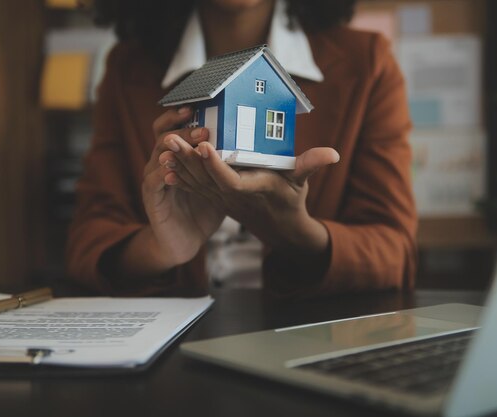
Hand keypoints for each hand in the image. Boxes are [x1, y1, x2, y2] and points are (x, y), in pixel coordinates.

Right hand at [141, 108, 224, 268]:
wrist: (184, 242)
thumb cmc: (205, 211)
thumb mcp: (223, 183)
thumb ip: (236, 165)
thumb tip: (265, 148)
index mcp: (181, 157)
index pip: (178, 126)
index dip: (186, 114)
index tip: (203, 102)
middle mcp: (164, 162)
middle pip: (164, 133)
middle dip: (181, 125)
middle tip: (202, 121)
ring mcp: (155, 178)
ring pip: (159, 153)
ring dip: (175, 146)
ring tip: (189, 138)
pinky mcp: (152, 198)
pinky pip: (154, 181)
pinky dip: (164, 173)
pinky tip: (172, 168)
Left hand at [162, 134, 339, 255]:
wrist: (277, 227)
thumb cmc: (290, 199)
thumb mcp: (300, 181)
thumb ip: (311, 165)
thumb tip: (332, 154)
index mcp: (253, 189)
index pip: (231, 180)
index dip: (216, 165)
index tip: (205, 145)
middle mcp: (233, 195)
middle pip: (205, 179)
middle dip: (187, 159)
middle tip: (171, 139)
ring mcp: (221, 198)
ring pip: (195, 181)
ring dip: (179, 164)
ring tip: (164, 145)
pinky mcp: (215, 197)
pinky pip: (194, 186)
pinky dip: (180, 175)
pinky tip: (165, 163)